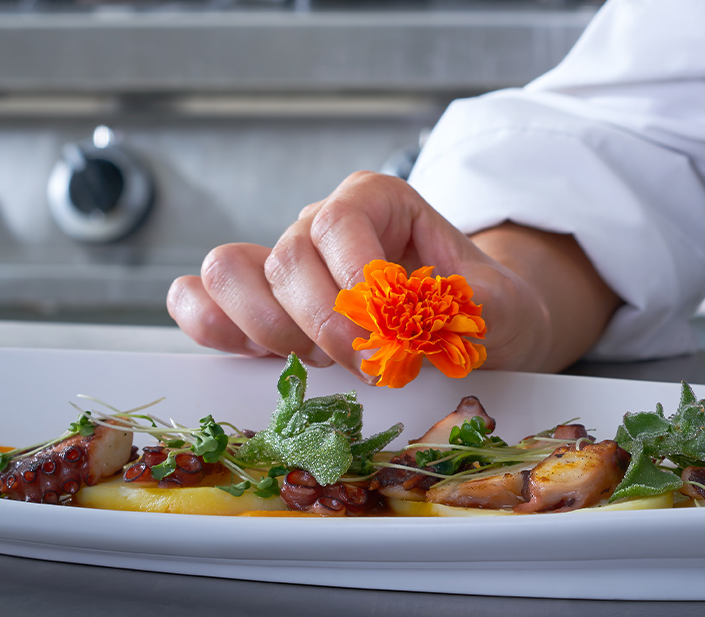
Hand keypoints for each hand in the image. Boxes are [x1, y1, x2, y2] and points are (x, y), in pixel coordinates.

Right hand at [168, 172, 617, 381]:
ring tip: (319, 364)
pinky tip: (254, 359)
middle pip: (286, 257)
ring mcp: (285, 265)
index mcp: (376, 201)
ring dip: (268, 330)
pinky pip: (203, 301)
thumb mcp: (500, 304)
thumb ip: (474, 305)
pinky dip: (213, 329)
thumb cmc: (483, 307)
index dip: (352, 280)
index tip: (384, 332)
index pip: (339, 222)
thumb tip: (432, 316)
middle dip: (319, 323)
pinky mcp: (261, 307)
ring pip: (231, 274)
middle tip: (364, 368)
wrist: (477, 328)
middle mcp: (321, 225)